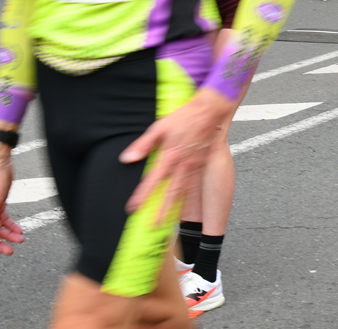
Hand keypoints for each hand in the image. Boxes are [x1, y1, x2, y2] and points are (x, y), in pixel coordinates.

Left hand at [119, 87, 232, 223]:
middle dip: (163, 210)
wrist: (211, 111)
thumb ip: (143, 145)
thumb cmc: (185, 117)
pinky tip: (184, 204)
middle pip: (171, 192)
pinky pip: (195, 184)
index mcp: (170, 155)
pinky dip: (189, 197)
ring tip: (169, 221)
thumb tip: (127, 158)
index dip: (142, 195)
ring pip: (185, 191)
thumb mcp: (159, 127)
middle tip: (155, 226)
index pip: (153, 180)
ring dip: (176, 207)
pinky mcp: (202, 164)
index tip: (133, 208)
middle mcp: (184, 164)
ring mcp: (195, 165)